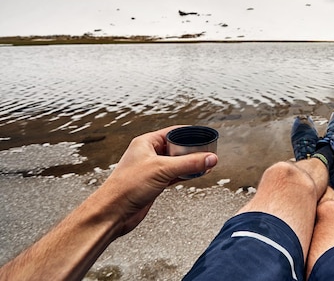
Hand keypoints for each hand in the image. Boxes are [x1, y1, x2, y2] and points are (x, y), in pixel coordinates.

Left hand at [97, 126, 217, 235]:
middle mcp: (148, 154)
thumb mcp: (162, 169)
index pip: (173, 132)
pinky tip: (195, 175)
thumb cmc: (126, 187)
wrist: (112, 213)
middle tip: (208, 152)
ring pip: (177, 162)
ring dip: (190, 164)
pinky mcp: (154, 183)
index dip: (190, 133)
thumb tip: (210, 158)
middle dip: (192, 150)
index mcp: (146, 143)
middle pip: (177, 147)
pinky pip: (175, 175)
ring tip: (206, 164)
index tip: (204, 137)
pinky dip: (186, 174)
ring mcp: (152, 169)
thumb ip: (189, 163)